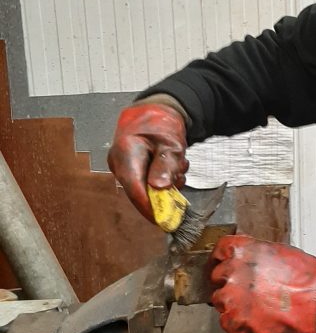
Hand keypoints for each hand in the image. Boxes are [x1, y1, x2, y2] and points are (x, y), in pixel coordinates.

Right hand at [107, 103, 188, 221]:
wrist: (155, 112)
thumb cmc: (161, 123)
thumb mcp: (170, 143)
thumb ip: (165, 165)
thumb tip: (159, 188)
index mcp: (125, 152)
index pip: (134, 188)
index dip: (149, 207)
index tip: (165, 219)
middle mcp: (119, 163)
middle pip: (140, 191)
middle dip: (164, 192)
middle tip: (179, 177)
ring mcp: (124, 168)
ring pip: (147, 189)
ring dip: (167, 184)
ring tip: (178, 164)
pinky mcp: (132, 171)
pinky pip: (147, 185)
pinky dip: (163, 181)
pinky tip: (173, 167)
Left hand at [209, 235, 315, 332]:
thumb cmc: (307, 276)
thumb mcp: (280, 252)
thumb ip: (257, 256)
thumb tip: (250, 262)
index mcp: (244, 251)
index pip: (220, 251)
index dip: (220, 260)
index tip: (221, 265)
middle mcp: (235, 271)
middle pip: (217, 278)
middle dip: (228, 284)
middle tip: (242, 291)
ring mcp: (235, 296)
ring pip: (220, 302)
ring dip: (232, 306)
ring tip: (250, 309)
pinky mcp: (240, 319)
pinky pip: (227, 325)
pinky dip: (238, 327)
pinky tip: (251, 323)